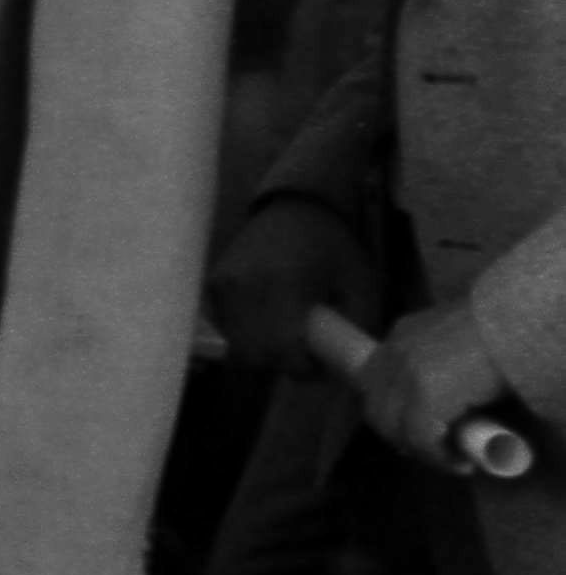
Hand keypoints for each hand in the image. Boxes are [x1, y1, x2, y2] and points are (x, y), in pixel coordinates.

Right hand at [206, 194, 373, 374]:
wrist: (294, 206)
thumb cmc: (332, 244)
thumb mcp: (360, 282)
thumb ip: (357, 324)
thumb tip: (352, 364)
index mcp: (284, 286)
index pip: (283, 352)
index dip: (304, 367)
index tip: (320, 363)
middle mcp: (245, 289)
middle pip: (255, 354)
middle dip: (281, 362)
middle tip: (304, 354)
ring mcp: (223, 288)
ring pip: (237, 346)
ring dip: (262, 351)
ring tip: (285, 338)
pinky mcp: (213, 287)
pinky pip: (226, 329)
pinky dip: (245, 336)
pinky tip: (266, 324)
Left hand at [361, 304, 517, 473]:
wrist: (518, 320)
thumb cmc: (499, 332)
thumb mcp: (456, 340)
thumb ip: (441, 361)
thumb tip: (447, 398)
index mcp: (401, 335)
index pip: (374, 383)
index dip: (388, 413)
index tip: (408, 433)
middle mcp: (395, 353)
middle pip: (377, 410)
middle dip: (400, 437)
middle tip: (431, 452)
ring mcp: (407, 373)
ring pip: (396, 428)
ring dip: (422, 451)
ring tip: (451, 461)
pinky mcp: (426, 393)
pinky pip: (422, 437)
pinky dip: (439, 457)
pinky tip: (461, 463)